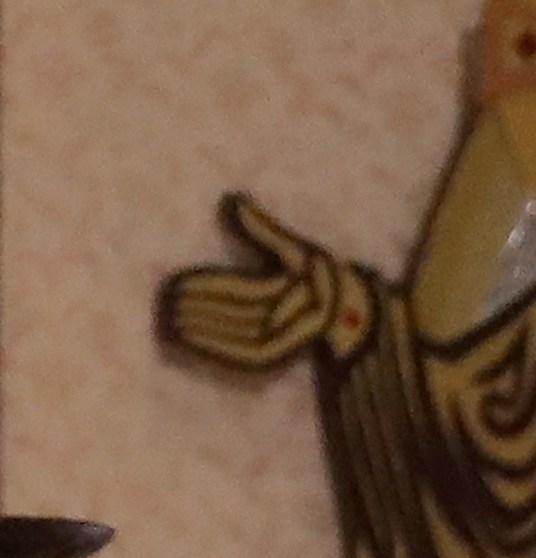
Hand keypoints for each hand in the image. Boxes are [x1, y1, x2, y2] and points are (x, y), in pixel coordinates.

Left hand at [161, 193, 371, 368]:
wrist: (348, 314)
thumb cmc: (315, 275)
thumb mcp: (294, 247)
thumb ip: (261, 227)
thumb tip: (231, 199)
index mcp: (290, 285)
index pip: (241, 290)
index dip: (206, 289)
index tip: (174, 285)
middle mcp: (289, 315)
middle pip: (235, 315)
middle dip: (198, 310)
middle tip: (164, 304)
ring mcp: (284, 339)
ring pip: (236, 339)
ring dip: (202, 333)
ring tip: (169, 324)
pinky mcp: (277, 358)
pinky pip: (242, 359)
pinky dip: (214, 351)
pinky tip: (187, 344)